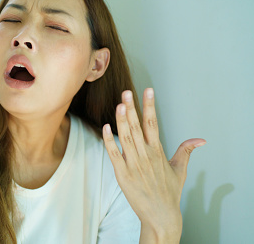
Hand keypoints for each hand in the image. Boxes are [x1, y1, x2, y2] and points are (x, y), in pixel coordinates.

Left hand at [102, 88, 205, 239]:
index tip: (148, 90)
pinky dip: (109, 141)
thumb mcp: (180, 169)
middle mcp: (146, 155)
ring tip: (119, 104)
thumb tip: (200, 139)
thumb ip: (186, 150)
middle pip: (137, 127)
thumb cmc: (169, 192)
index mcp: (158, 151)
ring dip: (122, 120)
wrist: (160, 215)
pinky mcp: (122, 174)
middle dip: (132, 108)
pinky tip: (106, 128)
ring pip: (126, 138)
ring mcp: (133, 164)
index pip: (153, 123)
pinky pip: (113, 154)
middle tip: (127, 92)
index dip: (150, 106)